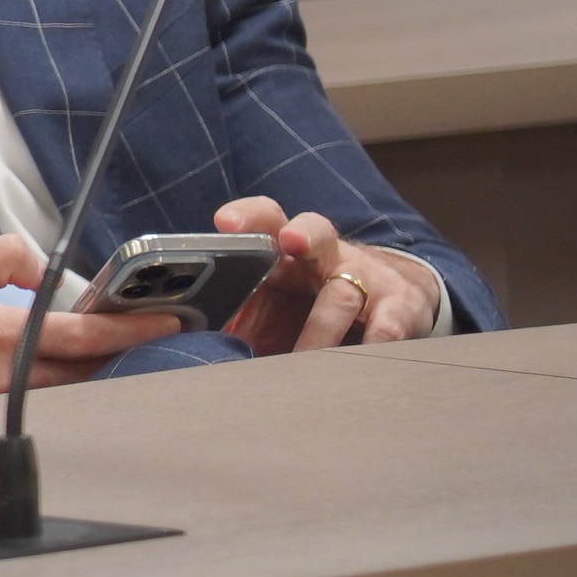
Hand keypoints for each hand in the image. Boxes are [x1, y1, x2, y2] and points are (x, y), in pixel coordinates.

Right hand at [0, 235, 184, 421]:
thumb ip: (0, 258)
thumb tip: (46, 269)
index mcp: (2, 337)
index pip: (86, 334)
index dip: (134, 327)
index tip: (170, 319)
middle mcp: (15, 377)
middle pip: (98, 367)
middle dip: (132, 349)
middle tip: (163, 330)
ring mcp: (16, 406)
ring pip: (85, 389)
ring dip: (111, 369)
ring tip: (134, 349)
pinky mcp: (13, 422)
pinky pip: (64, 404)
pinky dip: (84, 387)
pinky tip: (95, 374)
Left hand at [209, 198, 443, 351]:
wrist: (386, 309)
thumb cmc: (307, 309)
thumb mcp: (270, 305)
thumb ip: (232, 314)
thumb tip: (177, 339)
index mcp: (285, 249)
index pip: (267, 218)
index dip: (247, 217)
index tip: (225, 223)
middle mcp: (326, 255)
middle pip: (315, 232)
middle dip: (302, 234)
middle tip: (290, 243)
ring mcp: (366, 277)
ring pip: (343, 291)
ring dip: (321, 328)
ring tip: (304, 359)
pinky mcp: (399, 307)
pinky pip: (389, 324)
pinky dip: (375, 343)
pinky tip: (364, 357)